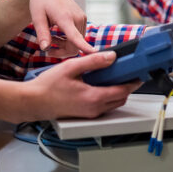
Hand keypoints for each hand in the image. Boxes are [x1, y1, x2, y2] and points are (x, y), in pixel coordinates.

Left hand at [23, 0, 95, 54]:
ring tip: (50, 38)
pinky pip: (78, 37)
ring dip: (64, 46)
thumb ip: (42, 34)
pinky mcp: (83, 19)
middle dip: (61, 52)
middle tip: (47, 49)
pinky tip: (57, 33)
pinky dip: (68, 40)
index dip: (84, 47)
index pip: (76, 36)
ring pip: (77, 43)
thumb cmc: (40, 2)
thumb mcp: (37, 18)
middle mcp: (77, 18)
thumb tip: (45, 49)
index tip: (94, 54)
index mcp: (65, 17)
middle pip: (75, 46)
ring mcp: (82, 18)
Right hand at [23, 51, 139, 120]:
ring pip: (113, 104)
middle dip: (127, 87)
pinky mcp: (84, 115)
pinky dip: (108, 97)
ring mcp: (89, 114)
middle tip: (129, 72)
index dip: (134, 82)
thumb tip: (112, 56)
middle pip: (121, 99)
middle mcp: (94, 109)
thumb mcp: (71, 67)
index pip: (122, 91)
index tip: (140, 74)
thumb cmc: (48, 86)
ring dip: (118, 92)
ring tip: (115, 76)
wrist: (33, 102)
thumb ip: (93, 61)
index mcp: (93, 98)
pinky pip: (103, 107)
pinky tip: (101, 85)